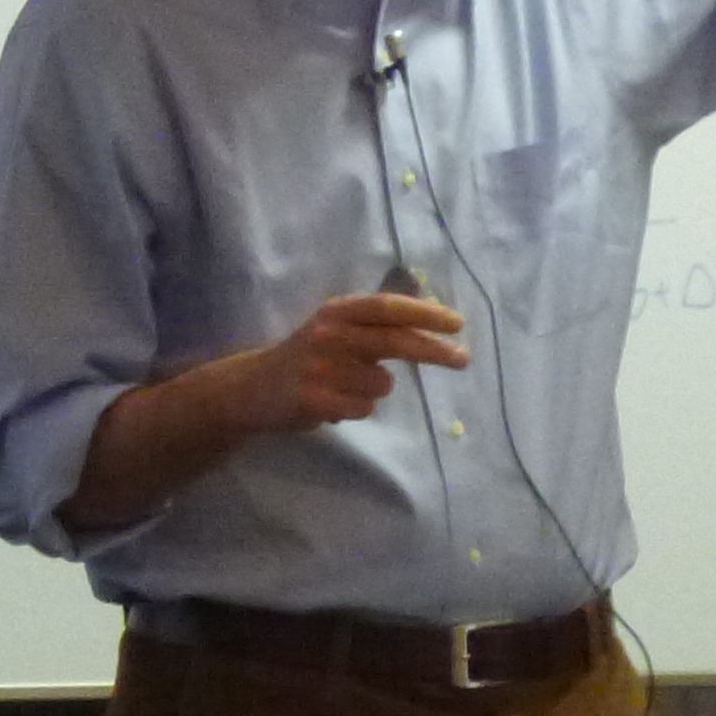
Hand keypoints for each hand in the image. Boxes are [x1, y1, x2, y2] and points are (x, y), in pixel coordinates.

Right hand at [234, 289, 469, 429]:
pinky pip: (364, 408)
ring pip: (382, 384)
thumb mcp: (336, 327)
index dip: (425, 312)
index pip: (388, 306)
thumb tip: (432, 318)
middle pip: (394, 341)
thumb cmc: (307, 356)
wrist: (252, 389)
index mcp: (337, 311)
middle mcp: (328, 333)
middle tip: (464, 359)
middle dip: (434, 350)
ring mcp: (320, 368)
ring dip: (377, 389)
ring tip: (349, 388)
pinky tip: (336, 402)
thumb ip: (374, 324)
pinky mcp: (314, 400)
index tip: (457, 323)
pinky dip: (359, 408)